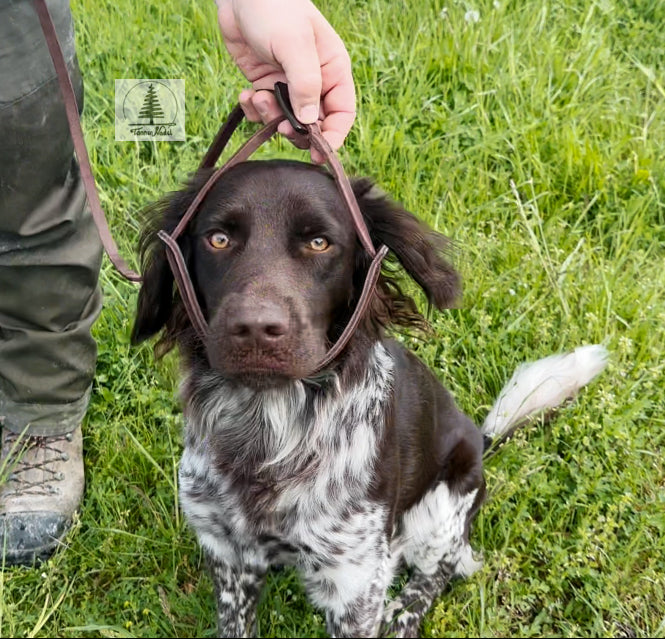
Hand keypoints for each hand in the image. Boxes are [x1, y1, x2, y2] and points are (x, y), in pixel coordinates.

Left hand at [216, 0, 355, 161]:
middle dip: (297, 130)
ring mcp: (288, 84)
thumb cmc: (275, 8)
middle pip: (314, 123)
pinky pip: (263, 111)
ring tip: (258, 97)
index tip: (319, 153)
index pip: (342, 112)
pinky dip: (253, 109)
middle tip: (282, 127)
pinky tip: (245, 95)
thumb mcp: (295, 45)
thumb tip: (310, 123)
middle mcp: (313, 81)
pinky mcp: (264, 83)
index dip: (334, 136)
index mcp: (332, 70)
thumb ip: (305, 85)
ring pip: (286, 119)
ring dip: (270, 117)